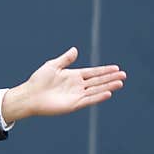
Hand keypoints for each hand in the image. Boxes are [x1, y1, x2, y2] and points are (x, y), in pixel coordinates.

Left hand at [0, 47, 125, 123]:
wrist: (29, 95)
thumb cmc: (38, 80)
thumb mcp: (53, 66)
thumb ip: (65, 59)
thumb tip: (75, 49)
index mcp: (73, 76)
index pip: (93, 72)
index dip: (104, 71)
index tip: (116, 68)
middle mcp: (77, 86)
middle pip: (97, 81)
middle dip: (110, 78)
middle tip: (124, 75)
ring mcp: (76, 95)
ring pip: (96, 90)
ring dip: (108, 86)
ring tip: (120, 83)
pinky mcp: (73, 104)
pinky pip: (88, 100)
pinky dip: (98, 97)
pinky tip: (108, 93)